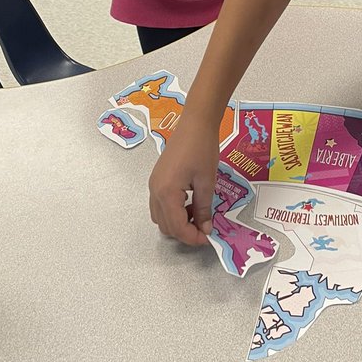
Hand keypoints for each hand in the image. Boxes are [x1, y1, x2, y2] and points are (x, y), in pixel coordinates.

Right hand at [148, 114, 220, 245]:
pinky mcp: (156, 179)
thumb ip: (203, 209)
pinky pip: (159, 205)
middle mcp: (154, 191)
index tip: (208, 238)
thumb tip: (205, 229)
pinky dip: (173, 211)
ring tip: (198, 214)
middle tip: (204, 228)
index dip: (192, 237)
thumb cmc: (202, 149)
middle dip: (184, 232)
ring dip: (178, 222)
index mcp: (166, 193)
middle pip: (165, 226)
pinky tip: (189, 203)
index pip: (177, 227)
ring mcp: (153, 185)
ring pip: (160, 217)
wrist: (194, 123)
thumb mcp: (206, 182)